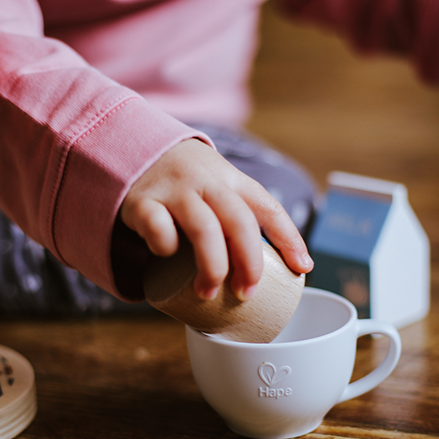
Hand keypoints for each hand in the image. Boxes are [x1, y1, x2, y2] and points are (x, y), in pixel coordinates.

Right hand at [121, 138, 312, 300]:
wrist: (136, 145)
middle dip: (249, 262)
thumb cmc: (188, 181)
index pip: (268, 207)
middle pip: (239, 221)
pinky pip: (159, 229)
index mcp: (232, 180)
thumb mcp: (219, 185)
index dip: (290, 239)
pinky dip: (165, 246)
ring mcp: (175, 190)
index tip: (302, 268)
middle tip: (247, 293)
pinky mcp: (143, 202)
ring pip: (204, 228)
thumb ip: (241, 216)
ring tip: (208, 293)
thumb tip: (279, 265)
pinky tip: (165, 253)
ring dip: (212, 267)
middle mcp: (207, 181)